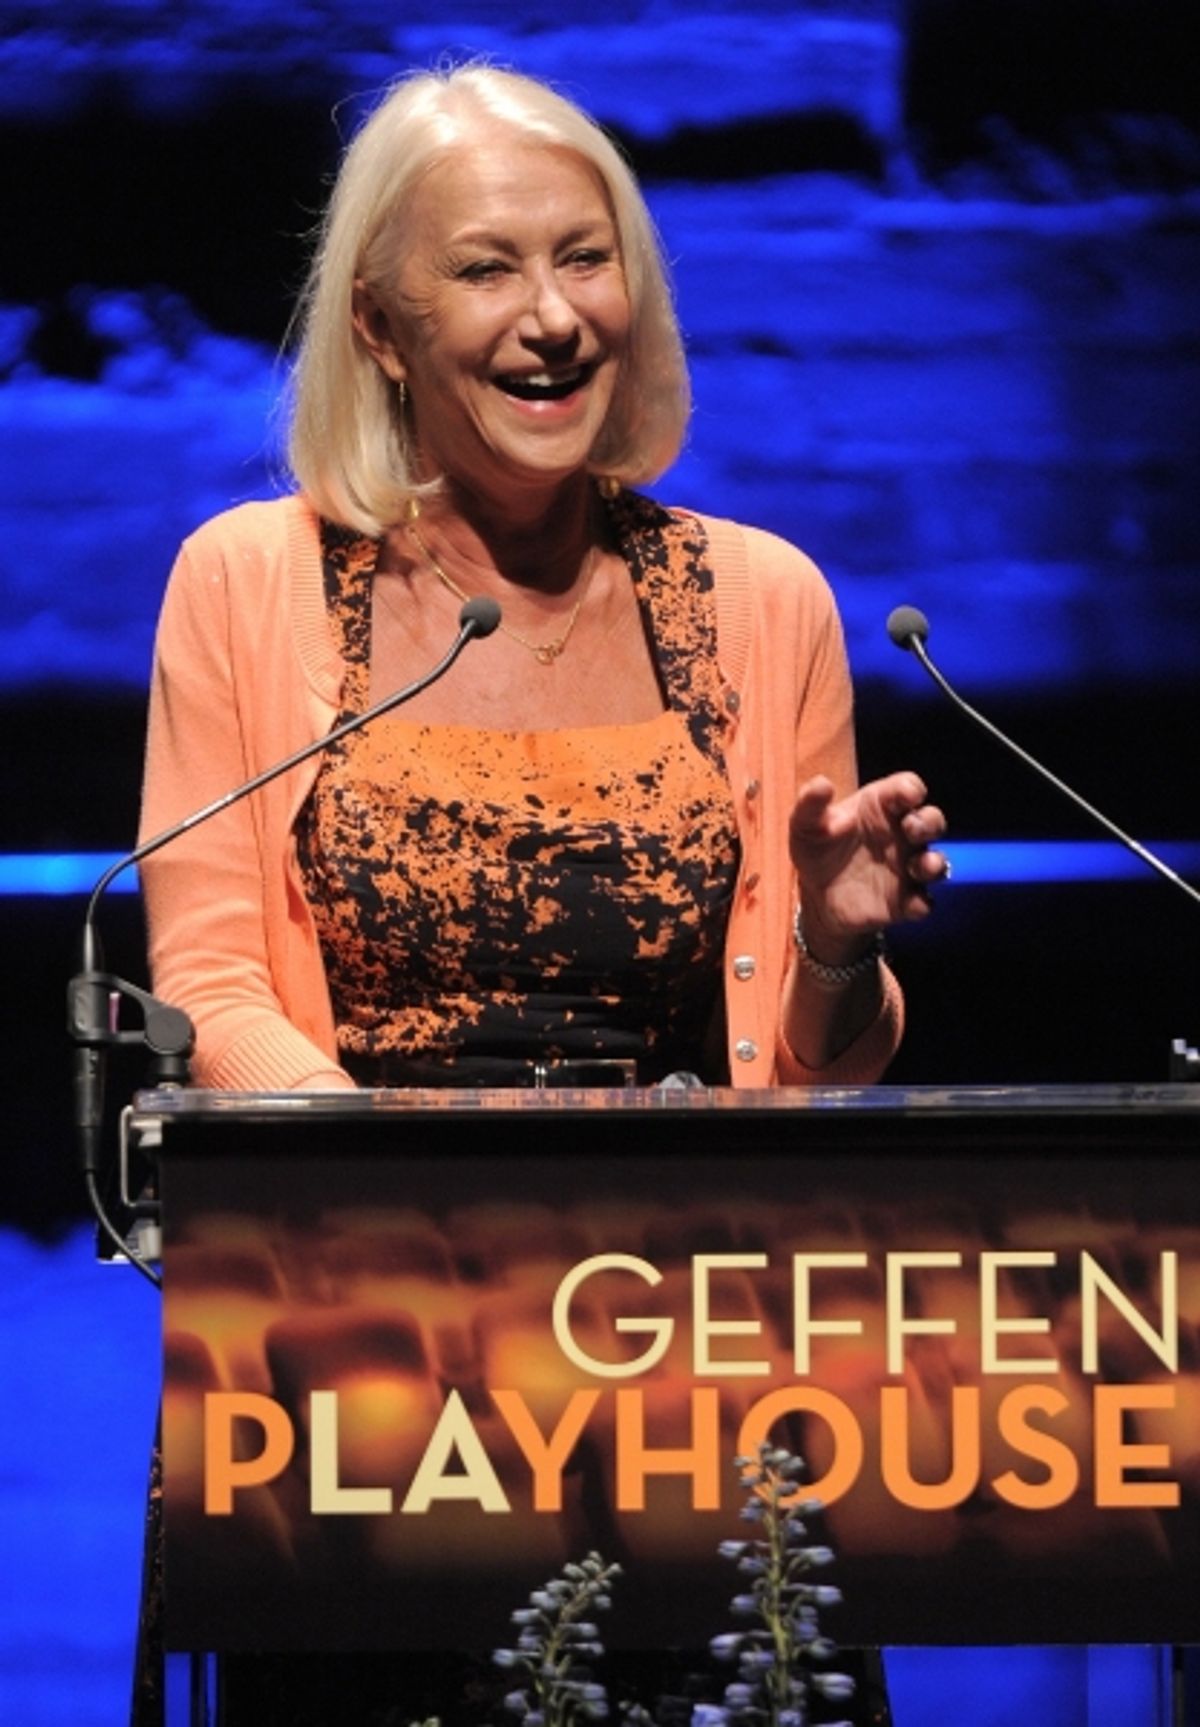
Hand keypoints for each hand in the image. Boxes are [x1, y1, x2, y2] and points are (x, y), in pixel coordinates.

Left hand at [788, 771, 947, 954]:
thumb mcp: (806, 825)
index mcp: (881, 808)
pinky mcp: (904, 900)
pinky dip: (922, 903)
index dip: (911, 789)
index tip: (908, 795)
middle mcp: (901, 835)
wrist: (815, 897)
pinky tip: (913, 904)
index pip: (907, 788)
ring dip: (934, 862)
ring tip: (921, 865)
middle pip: (931, 820)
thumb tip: (821, 783)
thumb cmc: (818, 850)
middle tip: (912, 828)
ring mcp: (906, 868)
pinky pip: (923, 902)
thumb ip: (810, 804)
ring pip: (935, 862)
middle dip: (930, 822)